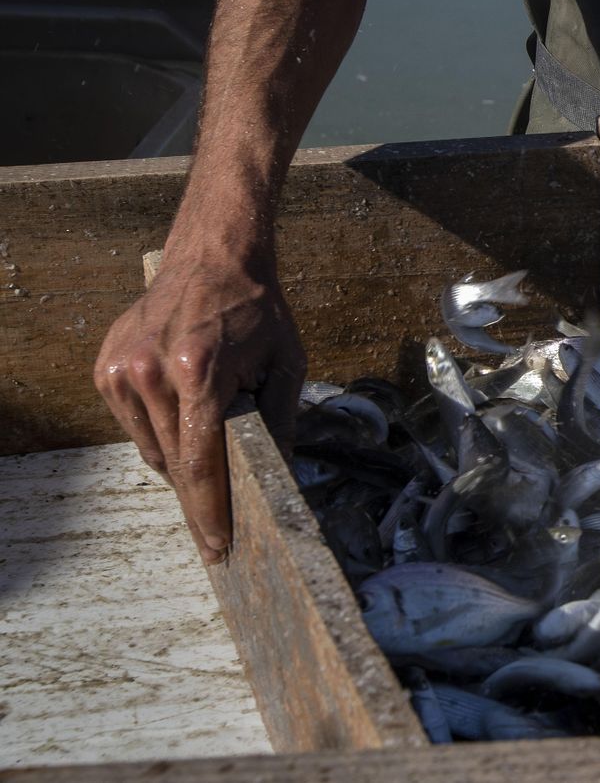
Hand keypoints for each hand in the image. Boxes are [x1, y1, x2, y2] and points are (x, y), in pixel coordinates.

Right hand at [94, 250, 303, 562]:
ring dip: (178, 461)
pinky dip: (159, 432)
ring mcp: (122, 371)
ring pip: (150, 449)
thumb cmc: (257, 311)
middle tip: (221, 525)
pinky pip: (133, 425)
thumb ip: (280, 424)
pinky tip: (182, 416)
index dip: (210, 512)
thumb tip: (278, 480)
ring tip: (207, 448)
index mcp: (198, 374)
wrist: (214, 258)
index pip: (200, 464)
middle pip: (173, 464)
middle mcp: (151, 374)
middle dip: (198, 498)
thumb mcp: (286, 365)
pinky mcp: (106, 368)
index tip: (219, 547)